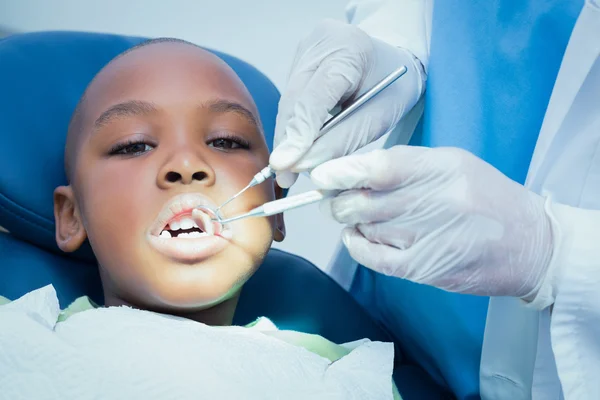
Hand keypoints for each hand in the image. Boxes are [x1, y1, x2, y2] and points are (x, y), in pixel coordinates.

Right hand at [270, 19, 423, 187]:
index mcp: (349, 50)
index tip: (285, 163)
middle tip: (285, 175)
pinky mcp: (299, 57)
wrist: (395, 58)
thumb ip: (340, 141)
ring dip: (288, 135)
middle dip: (288, 141)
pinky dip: (293, 123)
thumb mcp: (377, 119)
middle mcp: (320, 42)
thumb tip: (302, 164)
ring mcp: (306, 48)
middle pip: (294, 100)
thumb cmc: (393, 87)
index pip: (315, 97)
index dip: (298, 133)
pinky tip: (297, 145)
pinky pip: (291, 97)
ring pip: (288, 101)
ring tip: (289, 168)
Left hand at [311, 145, 554, 298]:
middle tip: (332, 196)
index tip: (321, 174)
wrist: (530, 244)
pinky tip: (355, 237)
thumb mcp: (453, 164)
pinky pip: (372, 257)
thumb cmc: (487, 198)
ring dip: (349, 221)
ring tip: (356, 215)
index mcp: (441, 169)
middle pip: (361, 201)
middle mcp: (433, 202)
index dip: (342, 171)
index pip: (379, 168)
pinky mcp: (424, 268)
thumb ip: (406, 164)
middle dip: (337, 200)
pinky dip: (356, 245)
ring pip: (363, 227)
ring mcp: (427, 238)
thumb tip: (354, 169)